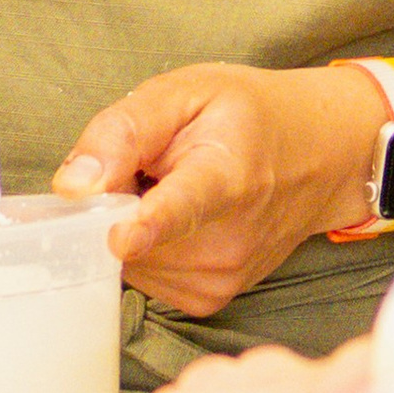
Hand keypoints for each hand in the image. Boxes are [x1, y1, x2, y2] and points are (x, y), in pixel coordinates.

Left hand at [53, 61, 392, 314]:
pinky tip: (180, 222)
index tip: (121, 236)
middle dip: (116, 203)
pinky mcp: (209, 299)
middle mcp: (227, 240)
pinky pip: (144, 274)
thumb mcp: (187, 92)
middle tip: (151, 168)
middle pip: (130, 235)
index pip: (184, 206)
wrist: (320, 157)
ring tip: (173, 191)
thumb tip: (73, 184)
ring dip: (130, 226)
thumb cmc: (248, 117)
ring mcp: (220, 277)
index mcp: (226, 177)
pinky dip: (147, 248)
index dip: (147, 223)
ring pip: (129, 259)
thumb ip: (125, 129)